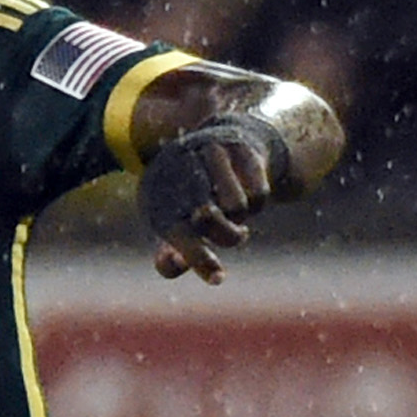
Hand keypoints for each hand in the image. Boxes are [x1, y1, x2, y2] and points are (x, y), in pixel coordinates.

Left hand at [137, 119, 276, 284]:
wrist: (220, 138)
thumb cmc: (192, 195)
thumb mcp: (175, 223)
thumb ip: (171, 255)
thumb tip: (172, 264)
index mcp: (158, 193)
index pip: (178, 231)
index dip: (197, 257)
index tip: (218, 278)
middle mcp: (181, 168)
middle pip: (209, 221)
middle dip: (228, 237)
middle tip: (237, 233)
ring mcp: (211, 153)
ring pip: (237, 208)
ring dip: (242, 219)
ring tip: (236, 212)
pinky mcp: (240, 147)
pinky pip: (258, 194)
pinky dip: (258, 205)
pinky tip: (249, 196)